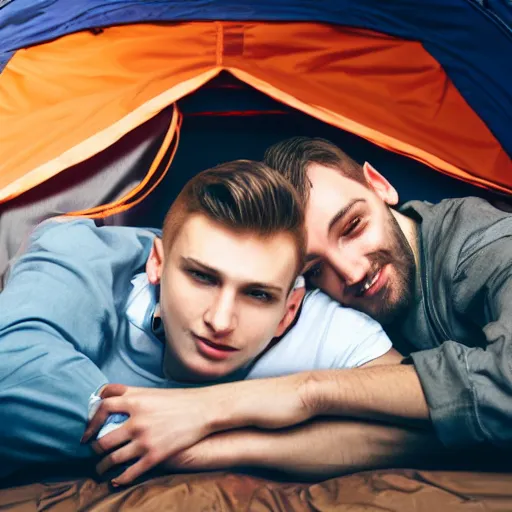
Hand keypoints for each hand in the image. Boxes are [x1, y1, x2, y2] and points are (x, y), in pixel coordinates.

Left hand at [82, 384, 217, 484]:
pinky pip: (130, 472)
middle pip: (103, 440)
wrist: (202, 410)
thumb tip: (102, 395)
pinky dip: (119, 478)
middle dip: (94, 449)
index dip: (90, 422)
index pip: (102, 408)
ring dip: (102, 466)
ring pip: (113, 459)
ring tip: (100, 468)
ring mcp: (145, 440)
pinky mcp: (155, 456)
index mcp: (135, 402)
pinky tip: (116, 479)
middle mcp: (137, 422)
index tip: (87, 432)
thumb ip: (127, 392)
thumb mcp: (150, 391)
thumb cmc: (176, 399)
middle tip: (93, 452)